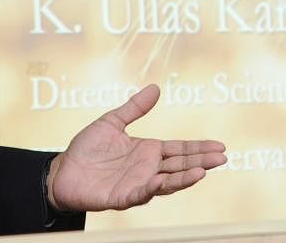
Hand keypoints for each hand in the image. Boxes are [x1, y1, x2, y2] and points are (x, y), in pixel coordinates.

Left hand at [46, 83, 225, 211]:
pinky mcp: (122, 197)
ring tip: (202, 172)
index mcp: (147, 151)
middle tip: (222, 158)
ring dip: (184, 179)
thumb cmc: (86, 149)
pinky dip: (151, 189)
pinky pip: (140, 193)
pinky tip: (162, 181)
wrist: (62, 171)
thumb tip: (156, 88)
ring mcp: (137, 184)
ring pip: (166, 182)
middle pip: (180, 165)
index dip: (199, 148)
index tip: (220, 146)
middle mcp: (147, 169)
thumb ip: (134, 107)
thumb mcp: (112, 122)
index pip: (179, 149)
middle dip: (201, 162)